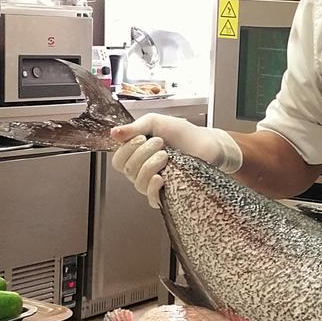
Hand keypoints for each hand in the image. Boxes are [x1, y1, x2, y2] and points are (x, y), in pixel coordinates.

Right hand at [110, 115, 241, 207]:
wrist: (208, 145)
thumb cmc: (185, 134)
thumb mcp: (157, 122)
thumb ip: (135, 127)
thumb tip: (113, 133)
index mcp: (137, 154)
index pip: (119, 160)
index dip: (127, 149)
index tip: (143, 137)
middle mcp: (143, 169)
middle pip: (126, 169)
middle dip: (141, 153)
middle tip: (161, 143)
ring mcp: (154, 182)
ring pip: (137, 182)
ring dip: (150, 166)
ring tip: (166, 156)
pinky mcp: (167, 193)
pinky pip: (150, 198)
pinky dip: (152, 188)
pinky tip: (160, 178)